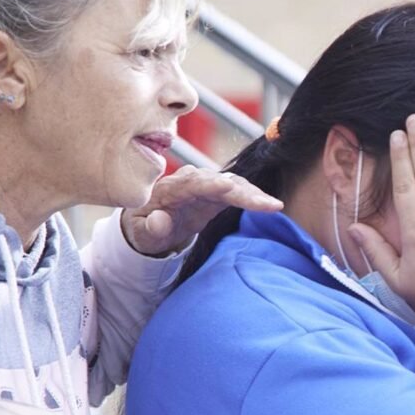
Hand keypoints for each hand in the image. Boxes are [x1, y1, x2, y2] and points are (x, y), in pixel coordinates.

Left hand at [122, 164, 282, 255]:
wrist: (148, 223)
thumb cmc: (142, 230)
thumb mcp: (141, 234)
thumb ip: (150, 227)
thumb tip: (159, 220)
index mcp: (169, 189)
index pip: (193, 184)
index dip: (212, 185)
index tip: (230, 187)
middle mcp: (190, 181)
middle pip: (220, 181)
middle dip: (244, 191)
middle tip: (267, 204)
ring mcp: (205, 185)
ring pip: (233, 183)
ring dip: (254, 194)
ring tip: (274, 205)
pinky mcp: (216, 192)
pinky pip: (238, 191)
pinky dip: (254, 197)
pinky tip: (271, 205)